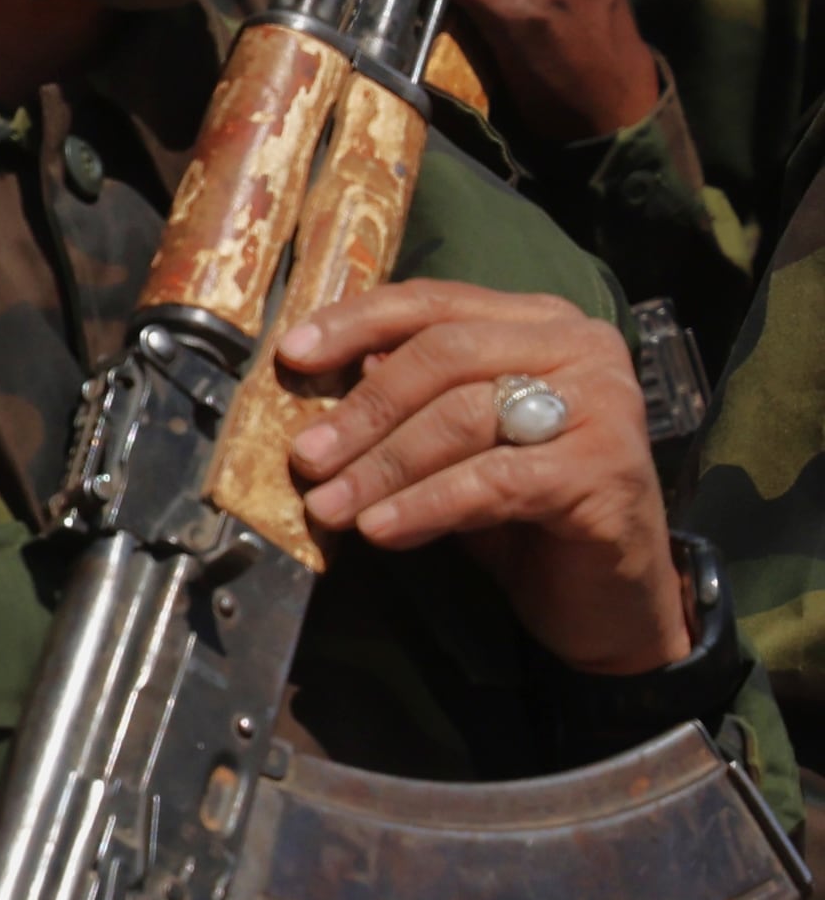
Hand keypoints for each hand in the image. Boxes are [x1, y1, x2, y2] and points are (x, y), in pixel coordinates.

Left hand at [278, 278, 690, 675]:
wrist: (605, 596)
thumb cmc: (521, 514)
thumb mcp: (452, 448)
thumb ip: (409, 401)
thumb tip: (336, 368)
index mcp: (539, 324)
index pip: (434, 302)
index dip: (357, 324)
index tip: (291, 357)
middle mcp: (580, 348)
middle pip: (445, 355)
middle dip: (363, 411)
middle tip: (304, 460)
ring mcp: (604, 403)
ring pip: (465, 415)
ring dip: (382, 465)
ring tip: (329, 507)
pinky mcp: (608, 468)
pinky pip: (495, 479)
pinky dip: (427, 504)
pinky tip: (381, 529)